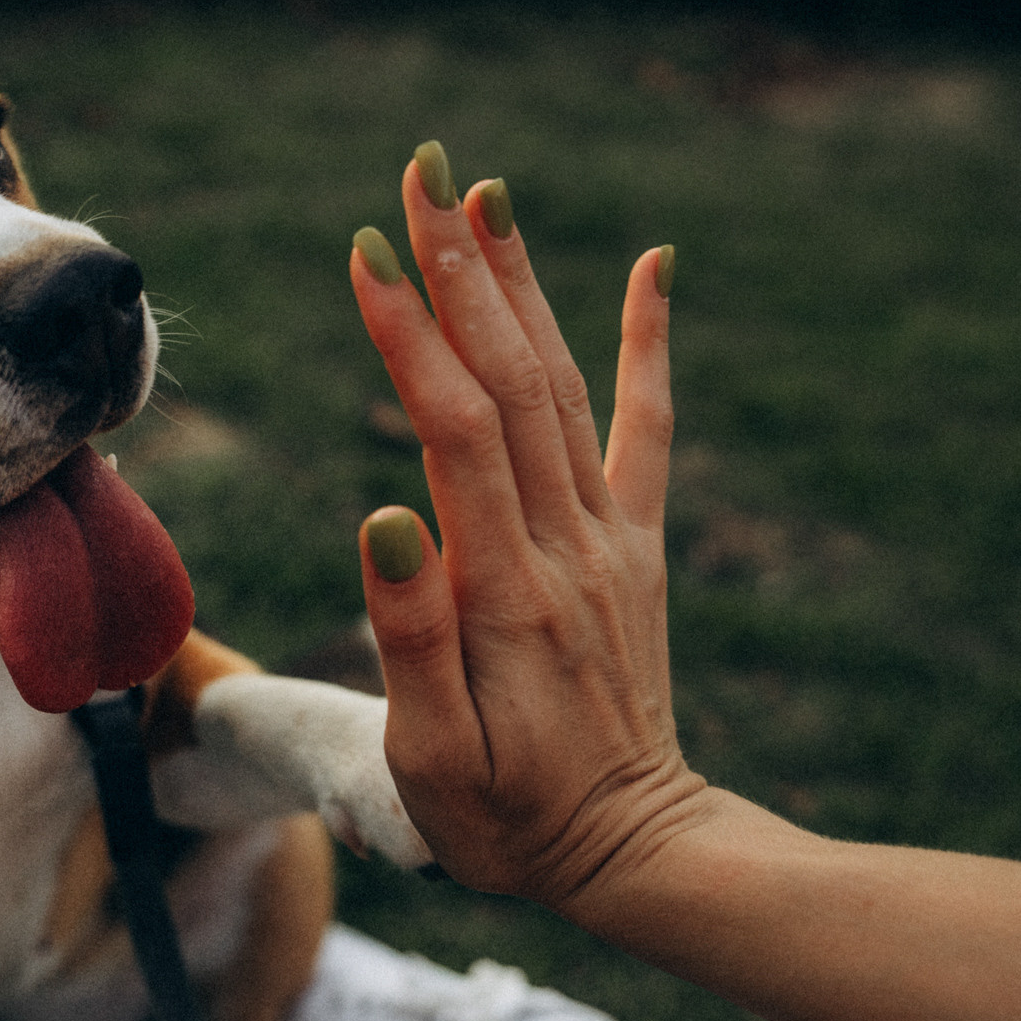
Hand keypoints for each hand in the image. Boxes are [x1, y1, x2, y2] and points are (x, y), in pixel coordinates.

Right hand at [350, 145, 704, 906]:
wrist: (636, 849)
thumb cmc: (507, 817)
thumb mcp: (433, 756)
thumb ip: (412, 637)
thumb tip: (388, 511)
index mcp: (505, 587)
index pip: (454, 428)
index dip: (410, 334)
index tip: (368, 248)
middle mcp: (565, 542)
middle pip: (510, 377)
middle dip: (461, 268)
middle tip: (422, 171)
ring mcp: (609, 537)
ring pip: (566, 383)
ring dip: (523, 284)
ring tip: (488, 190)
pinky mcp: (634, 545)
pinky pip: (649, 428)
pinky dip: (649, 343)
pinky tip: (652, 267)